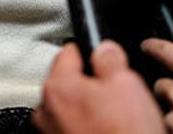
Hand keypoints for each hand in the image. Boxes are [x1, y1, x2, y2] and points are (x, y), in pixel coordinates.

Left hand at [33, 41, 164, 133]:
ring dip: (90, 108)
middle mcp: (46, 111)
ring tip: (115, 118)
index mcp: (58, 86)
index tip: (104, 60)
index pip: (69, 51)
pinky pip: (74, 129)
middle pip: (69, 81)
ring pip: (72, 107)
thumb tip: (104, 48)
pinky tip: (108, 132)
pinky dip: (88, 128)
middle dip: (91, 84)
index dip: (91, 53)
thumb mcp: (126, 83)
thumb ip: (109, 57)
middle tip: (117, 94)